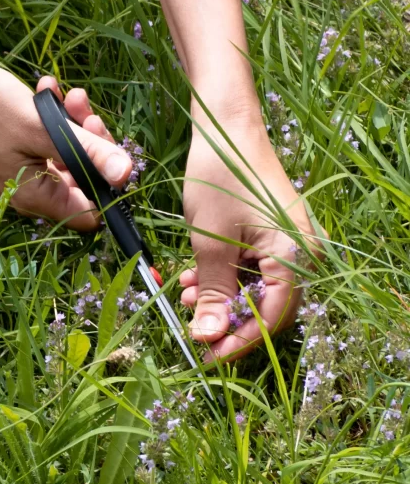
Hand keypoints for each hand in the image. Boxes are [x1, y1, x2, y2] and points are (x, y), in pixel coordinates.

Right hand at [0, 66, 132, 230]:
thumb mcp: (46, 127)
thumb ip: (89, 151)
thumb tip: (127, 175)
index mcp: (34, 198)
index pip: (88, 212)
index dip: (106, 184)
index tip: (109, 149)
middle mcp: (28, 194)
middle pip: (80, 180)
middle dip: (89, 142)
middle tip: (83, 109)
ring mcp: (22, 175)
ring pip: (66, 157)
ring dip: (72, 124)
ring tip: (65, 93)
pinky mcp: (16, 155)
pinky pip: (48, 145)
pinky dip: (54, 121)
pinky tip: (48, 92)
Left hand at [179, 114, 315, 360]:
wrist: (226, 127)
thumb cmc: (220, 178)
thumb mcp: (209, 241)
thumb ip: (212, 292)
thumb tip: (207, 337)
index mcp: (295, 256)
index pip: (273, 317)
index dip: (239, 341)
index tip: (207, 356)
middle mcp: (301, 253)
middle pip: (267, 308)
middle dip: (225, 320)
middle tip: (190, 329)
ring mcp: (287, 243)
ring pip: (254, 290)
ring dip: (218, 298)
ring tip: (182, 294)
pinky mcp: (271, 235)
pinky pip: (251, 270)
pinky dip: (221, 277)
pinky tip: (189, 277)